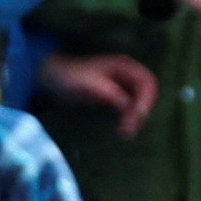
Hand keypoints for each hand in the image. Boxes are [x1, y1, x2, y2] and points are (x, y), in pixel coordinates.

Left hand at [41, 51, 161, 141]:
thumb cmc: (69, 77)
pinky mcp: (115, 98)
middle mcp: (127, 75)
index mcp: (124, 66)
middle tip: (128, 130)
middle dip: (141, 112)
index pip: (147, 82)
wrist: (52, 79)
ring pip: (139, 104)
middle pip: (146, 95)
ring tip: (124, 133)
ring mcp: (122, 86)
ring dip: (135, 119)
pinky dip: (128, 120)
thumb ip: (108, 92)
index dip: (146, 100)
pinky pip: (129, 109)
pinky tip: (120, 130)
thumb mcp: (88, 84)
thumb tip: (127, 106)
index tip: (137, 116)